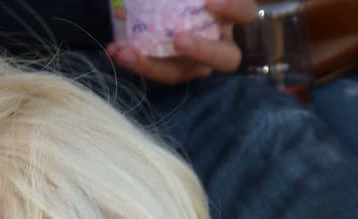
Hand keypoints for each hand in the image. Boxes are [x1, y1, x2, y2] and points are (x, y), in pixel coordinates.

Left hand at [107, 0, 257, 84]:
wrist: (169, 15)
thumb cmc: (191, 3)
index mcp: (232, 18)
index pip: (245, 12)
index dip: (232, 7)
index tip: (210, 1)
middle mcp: (219, 46)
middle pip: (224, 58)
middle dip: (203, 50)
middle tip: (180, 40)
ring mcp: (194, 64)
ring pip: (179, 73)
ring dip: (151, 64)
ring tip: (125, 52)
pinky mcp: (168, 71)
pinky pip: (153, 71)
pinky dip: (132, 60)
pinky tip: (112, 49)